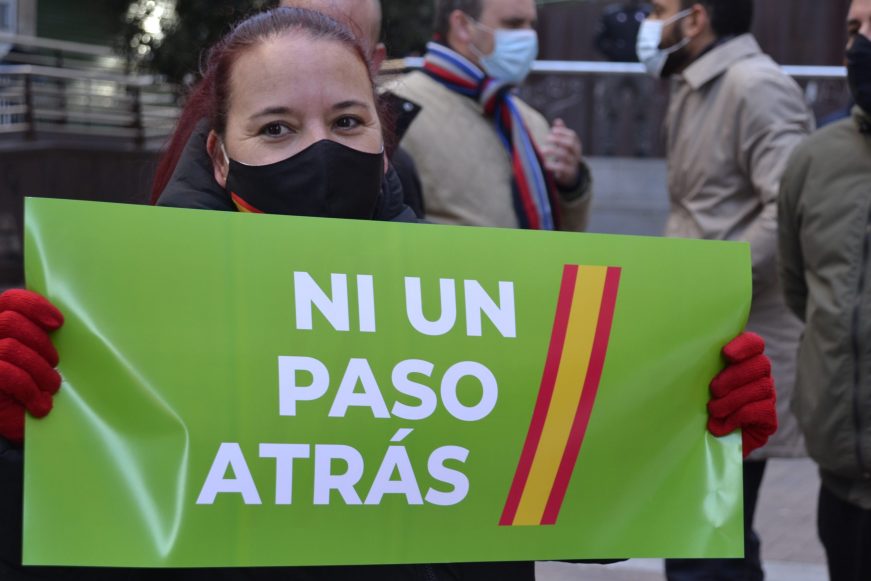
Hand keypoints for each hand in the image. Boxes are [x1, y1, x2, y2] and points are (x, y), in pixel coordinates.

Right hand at [0, 289, 63, 443]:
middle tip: (55, 362)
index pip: (9, 301)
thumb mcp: (42, 356)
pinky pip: (7, 374)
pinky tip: (41, 405)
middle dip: (40, 342)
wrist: (20, 423)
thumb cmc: (34, 387)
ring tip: (52, 385)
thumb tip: (62, 322)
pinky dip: (30, 390)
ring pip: (10, 348)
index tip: (58, 323)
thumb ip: (44, 334)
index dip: (34, 306)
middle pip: (9, 321)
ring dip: (39, 369)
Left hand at [541, 118, 582, 188]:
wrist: (571, 175)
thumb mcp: (564, 145)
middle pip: (570, 144)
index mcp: (576, 145)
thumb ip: (561, 134)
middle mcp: (576, 153)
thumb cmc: (565, 156)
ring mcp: (573, 163)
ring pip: (565, 156)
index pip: (572, 136)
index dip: (563, 132)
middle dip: (558, 140)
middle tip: (546, 138)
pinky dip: (552, 165)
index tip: (553, 130)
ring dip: (552, 151)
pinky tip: (544, 163)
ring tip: (541, 150)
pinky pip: (561, 168)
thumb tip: (558, 120)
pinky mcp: (568, 173)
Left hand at [706, 332, 776, 457]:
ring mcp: (767, 397)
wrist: (707, 443)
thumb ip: (701, 369)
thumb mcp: (698, 385)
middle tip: (713, 390)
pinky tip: (723, 424)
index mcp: (742, 361)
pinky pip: (762, 410)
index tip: (726, 353)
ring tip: (713, 410)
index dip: (744, 345)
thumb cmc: (699, 407)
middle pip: (760, 364)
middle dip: (733, 377)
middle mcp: (760, 376)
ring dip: (733, 399)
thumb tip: (687, 355)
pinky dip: (739, 416)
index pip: (754, 343)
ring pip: (761, 387)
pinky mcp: (770, 420)